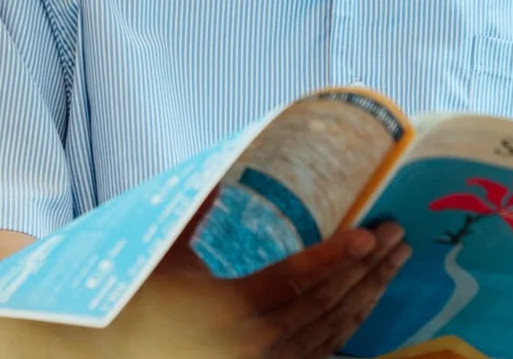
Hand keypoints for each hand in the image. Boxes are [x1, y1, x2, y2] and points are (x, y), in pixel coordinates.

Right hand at [106, 190, 411, 358]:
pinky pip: (316, 357)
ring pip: (329, 336)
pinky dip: (345, 332)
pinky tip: (363, 309)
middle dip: (366, 271)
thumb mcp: (164, 255)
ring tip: (392, 265)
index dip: (335, 258)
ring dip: (365, 299)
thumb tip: (224, 172)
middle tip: (397, 237)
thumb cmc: (134, 306)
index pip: (296, 280)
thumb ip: (198, 213)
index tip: (369, 237)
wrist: (114, 356)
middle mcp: (255, 346)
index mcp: (231, 309)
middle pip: (325, 307)